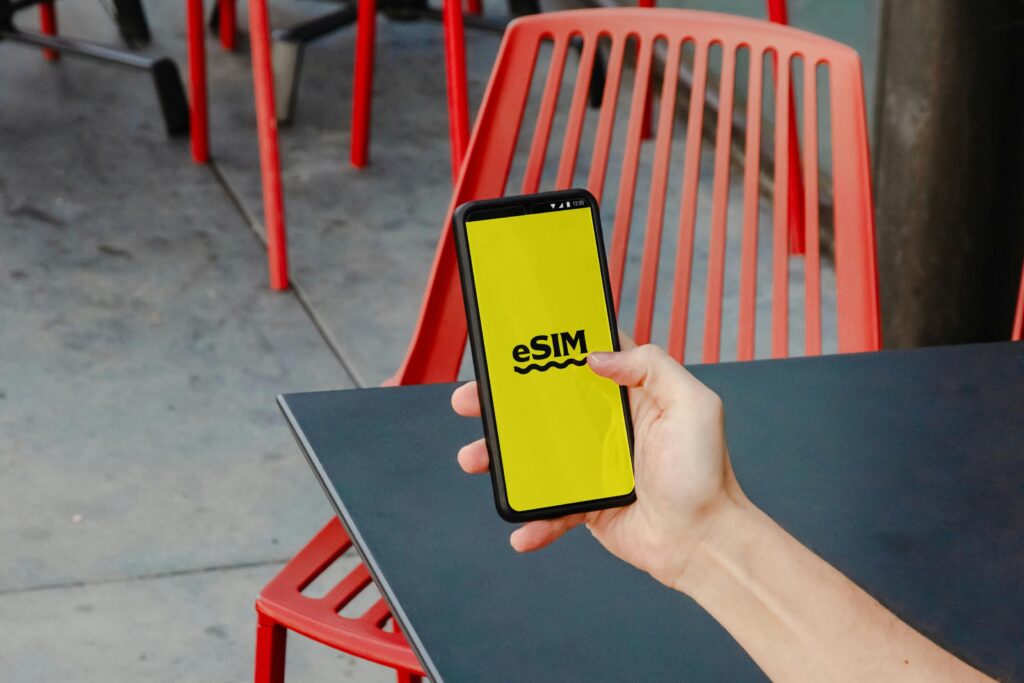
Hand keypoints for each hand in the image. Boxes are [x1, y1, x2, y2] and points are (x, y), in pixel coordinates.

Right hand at [451, 336, 747, 588]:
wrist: (704, 542)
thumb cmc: (704, 474)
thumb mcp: (693, 405)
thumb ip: (651, 367)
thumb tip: (594, 356)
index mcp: (629, 397)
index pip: (583, 360)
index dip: (548, 348)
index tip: (513, 340)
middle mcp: (605, 427)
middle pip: (543, 406)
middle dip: (501, 402)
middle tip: (469, 400)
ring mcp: (591, 467)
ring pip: (534, 455)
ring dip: (498, 458)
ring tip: (473, 458)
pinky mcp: (586, 505)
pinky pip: (549, 508)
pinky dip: (532, 520)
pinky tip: (520, 529)